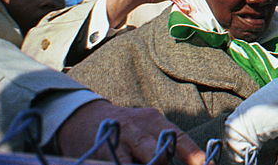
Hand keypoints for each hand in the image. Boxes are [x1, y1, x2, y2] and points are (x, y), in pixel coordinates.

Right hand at [58, 100, 203, 164]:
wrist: (84, 118)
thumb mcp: (148, 129)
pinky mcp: (101, 151)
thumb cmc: (127, 129)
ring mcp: (118, 141)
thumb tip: (194, 162)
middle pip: (157, 152)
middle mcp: (138, 129)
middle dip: (164, 164)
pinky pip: (116, 163)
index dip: (193, 154)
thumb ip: (165, 145)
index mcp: (155, 121)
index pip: (180, 138)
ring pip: (136, 161)